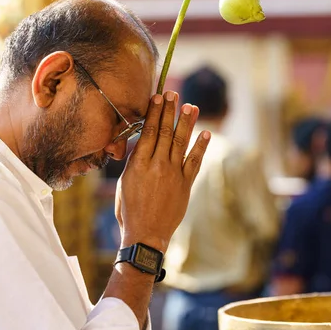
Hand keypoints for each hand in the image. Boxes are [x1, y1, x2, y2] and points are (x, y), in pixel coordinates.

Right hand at [115, 91, 209, 251]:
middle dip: (169, 111)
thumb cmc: (129, 211)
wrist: (145, 235)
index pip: (147, 131)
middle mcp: (157, 165)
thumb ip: (134, 163)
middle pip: (164, 132)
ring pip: (180, 142)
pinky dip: (201, 146)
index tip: (157, 97)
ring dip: (186, 122)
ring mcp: (173, 174)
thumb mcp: (124, 183)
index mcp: (138, 164)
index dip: (154, 113)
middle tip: (173, 93)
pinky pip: (195, 161)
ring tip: (191, 106)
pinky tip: (206, 133)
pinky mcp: (185, 184)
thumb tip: (140, 146)